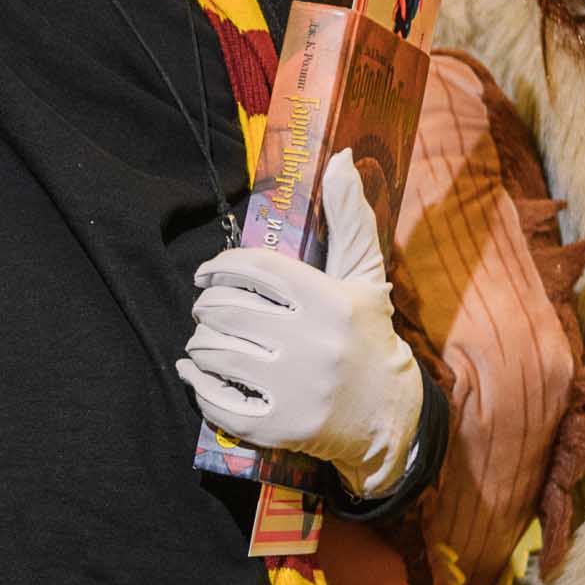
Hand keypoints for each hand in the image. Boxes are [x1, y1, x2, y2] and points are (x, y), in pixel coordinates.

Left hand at [178, 148, 422, 497]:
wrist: (389, 416)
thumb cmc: (367, 336)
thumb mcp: (364, 277)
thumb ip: (350, 217)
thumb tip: (341, 157)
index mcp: (329, 301)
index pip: (255, 268)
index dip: (221, 266)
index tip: (207, 272)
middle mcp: (313, 343)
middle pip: (228, 311)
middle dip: (207, 306)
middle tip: (206, 308)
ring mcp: (296, 389)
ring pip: (216, 352)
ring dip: (200, 342)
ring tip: (205, 339)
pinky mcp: (280, 427)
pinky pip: (217, 400)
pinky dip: (197, 383)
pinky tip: (195, 372)